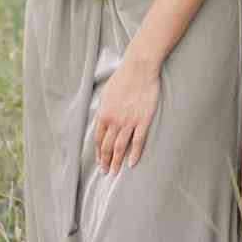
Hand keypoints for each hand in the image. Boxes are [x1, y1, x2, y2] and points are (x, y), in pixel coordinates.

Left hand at [94, 52, 160, 173]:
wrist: (139, 69)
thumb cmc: (123, 78)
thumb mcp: (106, 94)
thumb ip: (104, 110)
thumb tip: (102, 120)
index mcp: (103, 114)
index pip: (98, 139)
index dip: (98, 152)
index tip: (99, 160)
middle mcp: (114, 121)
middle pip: (107, 146)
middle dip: (105, 161)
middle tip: (105, 172)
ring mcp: (129, 122)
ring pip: (120, 147)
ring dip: (116, 161)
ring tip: (115, 172)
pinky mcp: (143, 120)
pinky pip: (138, 141)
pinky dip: (134, 154)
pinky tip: (132, 163)